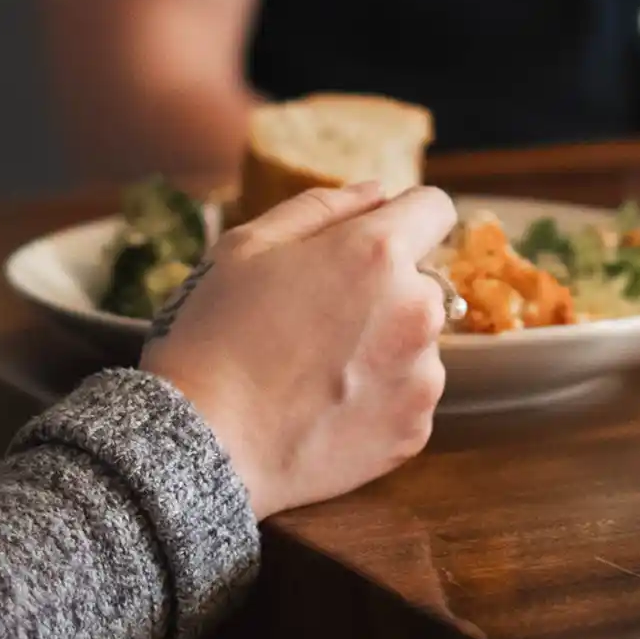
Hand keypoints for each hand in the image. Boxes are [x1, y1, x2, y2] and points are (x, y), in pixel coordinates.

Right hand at [142, 180, 455, 518]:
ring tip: (315, 372)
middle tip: (315, 320)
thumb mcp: (247, 247)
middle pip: (421, 282)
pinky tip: (324, 409)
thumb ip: (321, 208)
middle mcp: (417, 310)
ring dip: (382, 347)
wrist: (205, 445)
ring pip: (416, 342)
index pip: (435, 208)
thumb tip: (378, 192)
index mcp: (379, 253)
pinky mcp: (416, 430)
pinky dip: (377, 399)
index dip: (402, 218)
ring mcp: (422, 376)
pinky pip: (407, 396)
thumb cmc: (217, 337)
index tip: (368, 243)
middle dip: (382, 291)